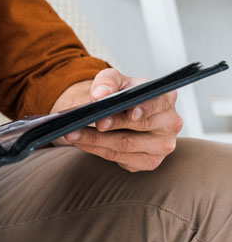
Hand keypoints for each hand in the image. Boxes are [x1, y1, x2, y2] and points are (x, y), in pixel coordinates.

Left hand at [54, 68, 182, 171]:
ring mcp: (162, 146)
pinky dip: (96, 150)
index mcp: (166, 98)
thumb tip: (100, 95)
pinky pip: (119, 158)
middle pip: (139, 127)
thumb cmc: (120, 93)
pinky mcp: (149, 162)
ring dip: (95, 140)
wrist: (119, 111)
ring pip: (125, 145)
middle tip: (83, 122)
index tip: (129, 113)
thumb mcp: (113, 80)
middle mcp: (170, 123)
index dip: (144, 109)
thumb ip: (107, 82)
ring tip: (71, 134)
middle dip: (111, 125)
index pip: (158, 103)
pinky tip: (81, 143)